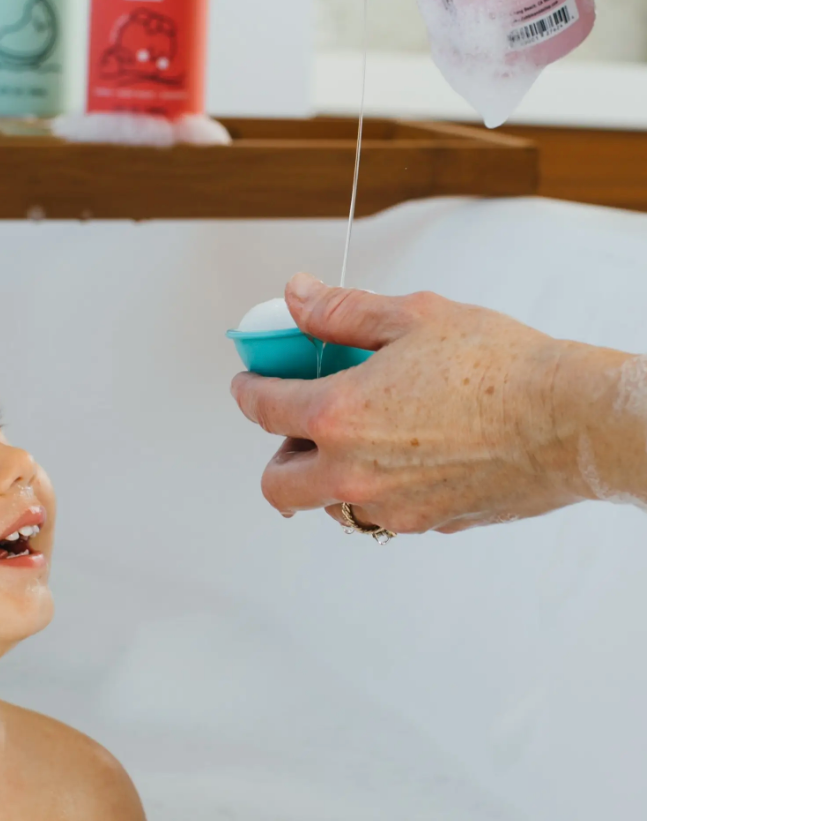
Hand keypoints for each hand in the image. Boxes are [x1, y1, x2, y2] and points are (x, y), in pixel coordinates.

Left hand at [230, 274, 645, 534]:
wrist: (571, 420)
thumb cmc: (500, 364)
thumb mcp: (412, 317)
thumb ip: (341, 311)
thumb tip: (296, 296)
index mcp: (340, 416)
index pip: (264, 410)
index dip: (250, 391)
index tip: (251, 384)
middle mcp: (355, 473)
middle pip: (279, 485)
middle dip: (279, 454)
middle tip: (301, 423)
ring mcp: (393, 507)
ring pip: (331, 506)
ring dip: (329, 476)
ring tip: (363, 435)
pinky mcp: (432, 524)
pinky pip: (384, 513)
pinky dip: (379, 488)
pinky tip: (411, 452)